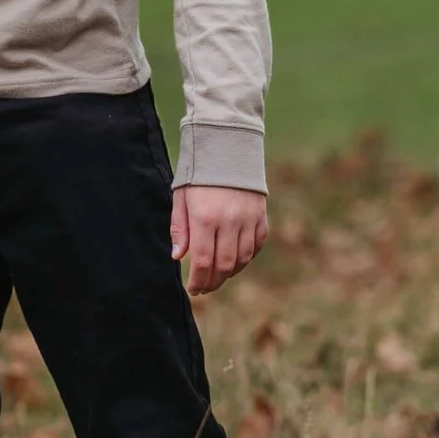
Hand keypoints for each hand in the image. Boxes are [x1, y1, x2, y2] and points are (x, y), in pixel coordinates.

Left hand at [171, 184, 267, 298]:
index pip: (202, 261)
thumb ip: (179, 228)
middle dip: (213, 282)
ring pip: (242, 259)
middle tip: (204, 288)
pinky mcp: (261, 217)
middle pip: (224, 265)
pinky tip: (234, 261)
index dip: (198, 280)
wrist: (228, 149)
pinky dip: (246, 258)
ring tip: (217, 276)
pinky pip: (256, 246)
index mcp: (204, 217)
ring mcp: (248, 220)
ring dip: (229, 273)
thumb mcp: (181, 197)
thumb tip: (177, 256)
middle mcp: (229, 221)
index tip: (192, 288)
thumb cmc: (199, 174)